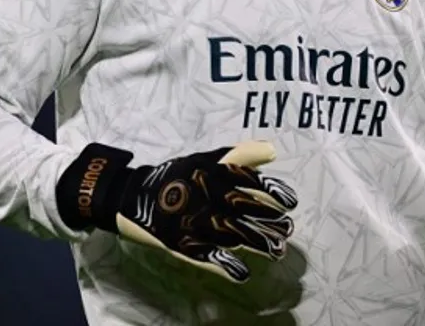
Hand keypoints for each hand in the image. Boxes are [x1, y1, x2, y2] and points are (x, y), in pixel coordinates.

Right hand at [57, 141, 297, 281]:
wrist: (133, 196)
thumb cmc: (178, 176)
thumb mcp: (205, 159)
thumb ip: (240, 155)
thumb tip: (273, 150)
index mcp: (208, 171)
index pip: (244, 178)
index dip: (270, 191)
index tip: (290, 202)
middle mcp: (201, 194)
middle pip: (240, 208)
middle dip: (267, 220)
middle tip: (287, 228)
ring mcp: (191, 219)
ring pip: (229, 232)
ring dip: (255, 242)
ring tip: (276, 251)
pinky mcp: (181, 242)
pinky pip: (206, 255)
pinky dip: (225, 265)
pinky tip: (242, 273)